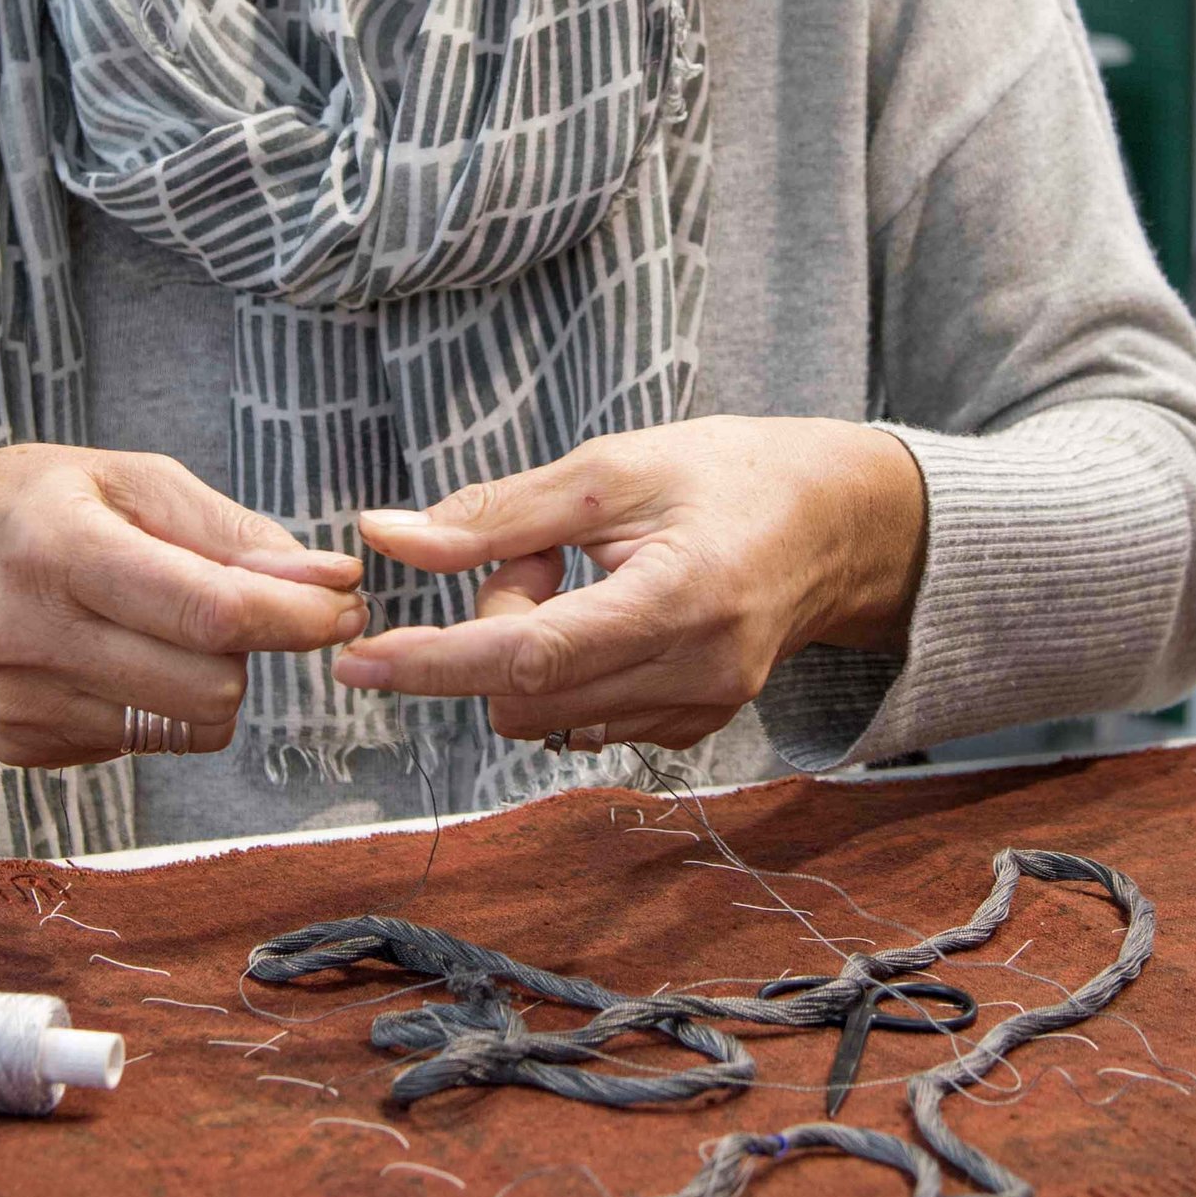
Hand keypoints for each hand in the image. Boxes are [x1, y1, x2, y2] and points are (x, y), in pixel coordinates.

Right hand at [0, 448, 366, 782]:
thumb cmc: (22, 505)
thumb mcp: (121, 478)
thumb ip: (229, 531)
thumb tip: (328, 580)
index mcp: (58, 547)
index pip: (209, 610)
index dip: (297, 616)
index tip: (345, 605)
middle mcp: (31, 634)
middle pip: (211, 685)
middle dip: (253, 649)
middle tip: (246, 607)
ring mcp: (21, 704)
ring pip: (188, 727)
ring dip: (209, 681)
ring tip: (164, 627)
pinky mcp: (21, 749)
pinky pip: (142, 744)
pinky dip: (154, 704)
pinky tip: (108, 656)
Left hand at [334, 418, 927, 751]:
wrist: (838, 523)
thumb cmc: (730, 475)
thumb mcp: (612, 467)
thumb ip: (498, 513)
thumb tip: (389, 539)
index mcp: (677, 601)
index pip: (529, 655)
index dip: (435, 661)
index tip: (357, 661)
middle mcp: (691, 676)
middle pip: (521, 695)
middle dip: (497, 627)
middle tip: (539, 556)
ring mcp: (695, 714)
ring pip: (544, 717)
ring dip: (529, 654)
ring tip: (582, 580)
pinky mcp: (692, 729)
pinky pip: (582, 722)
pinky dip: (565, 675)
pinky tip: (606, 617)